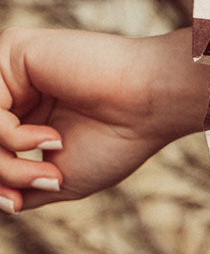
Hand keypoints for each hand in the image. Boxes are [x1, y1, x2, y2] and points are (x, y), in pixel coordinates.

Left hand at [0, 26, 209, 210]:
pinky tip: (52, 138)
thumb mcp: (60, 180)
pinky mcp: (9, 50)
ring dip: (8, 162)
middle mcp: (13, 88)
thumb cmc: (118, 141)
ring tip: (52, 170)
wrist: (150, 107)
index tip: (14, 202)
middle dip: (3, 172)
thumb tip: (1, 203)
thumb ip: (21, 187)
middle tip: (47, 184)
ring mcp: (9, 70)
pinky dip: (12, 135)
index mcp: (24, 113)